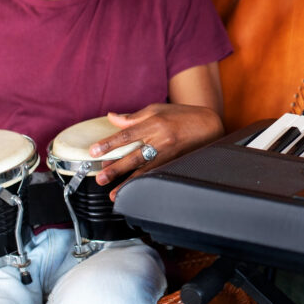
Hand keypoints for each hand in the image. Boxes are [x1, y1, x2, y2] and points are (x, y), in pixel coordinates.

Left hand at [89, 102, 222, 196]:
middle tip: (100, 177)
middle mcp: (161, 139)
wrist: (209, 125)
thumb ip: (133, 117)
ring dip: (127, 183)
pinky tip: (134, 191)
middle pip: (134, 156)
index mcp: (155, 123)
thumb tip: (112, 118)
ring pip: (144, 171)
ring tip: (113, 193)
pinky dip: (143, 184)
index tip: (94, 151)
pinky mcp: (174, 163)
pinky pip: (155, 175)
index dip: (109, 144)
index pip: (127, 134)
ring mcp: (169, 154)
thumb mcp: (157, 109)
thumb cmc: (182, 115)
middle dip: (116, 168)